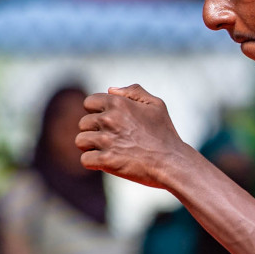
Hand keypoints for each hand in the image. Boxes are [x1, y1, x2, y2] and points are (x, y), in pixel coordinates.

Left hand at [76, 85, 190, 188]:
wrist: (173, 163)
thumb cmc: (165, 134)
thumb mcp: (156, 105)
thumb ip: (134, 92)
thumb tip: (110, 90)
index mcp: (118, 103)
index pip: (88, 103)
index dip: (97, 113)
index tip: (111, 124)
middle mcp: (109, 119)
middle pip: (83, 123)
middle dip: (95, 132)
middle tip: (114, 140)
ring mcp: (106, 140)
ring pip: (81, 141)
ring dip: (92, 147)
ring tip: (110, 151)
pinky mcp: (106, 160)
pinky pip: (85, 160)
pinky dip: (94, 163)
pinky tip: (108, 163)